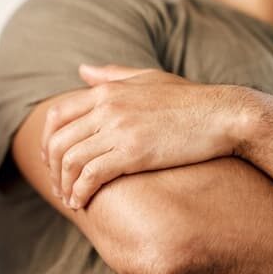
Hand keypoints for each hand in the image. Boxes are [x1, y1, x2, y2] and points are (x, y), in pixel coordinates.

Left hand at [41, 64, 248, 208]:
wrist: (225, 115)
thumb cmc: (190, 99)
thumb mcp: (147, 78)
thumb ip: (112, 75)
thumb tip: (82, 70)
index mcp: (106, 92)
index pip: (57, 116)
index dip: (47, 141)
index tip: (50, 160)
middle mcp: (107, 108)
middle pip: (58, 142)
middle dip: (52, 169)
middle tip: (58, 186)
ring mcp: (119, 130)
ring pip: (71, 161)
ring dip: (64, 185)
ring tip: (70, 199)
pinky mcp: (133, 153)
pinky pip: (92, 176)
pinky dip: (80, 192)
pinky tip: (82, 203)